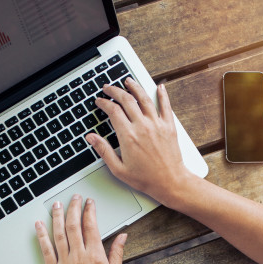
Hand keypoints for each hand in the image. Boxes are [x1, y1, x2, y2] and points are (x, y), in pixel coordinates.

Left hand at [36, 195, 125, 263]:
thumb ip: (117, 253)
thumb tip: (123, 237)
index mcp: (95, 256)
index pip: (92, 227)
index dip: (90, 211)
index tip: (89, 203)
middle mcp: (79, 256)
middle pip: (74, 225)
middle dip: (74, 208)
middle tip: (74, 197)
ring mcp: (64, 262)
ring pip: (59, 233)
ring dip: (57, 216)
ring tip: (57, 204)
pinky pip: (45, 249)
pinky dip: (42, 235)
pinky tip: (39, 224)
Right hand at [86, 78, 191, 205]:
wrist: (170, 182)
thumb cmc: (146, 179)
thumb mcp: (119, 169)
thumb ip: (104, 151)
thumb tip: (91, 137)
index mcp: (128, 136)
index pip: (113, 111)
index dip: (104, 103)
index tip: (100, 102)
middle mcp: (142, 126)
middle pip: (126, 100)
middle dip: (115, 91)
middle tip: (108, 88)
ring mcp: (157, 125)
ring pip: (144, 98)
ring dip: (134, 87)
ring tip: (128, 81)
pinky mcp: (169, 127)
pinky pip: (166, 106)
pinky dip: (162, 95)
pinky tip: (160, 87)